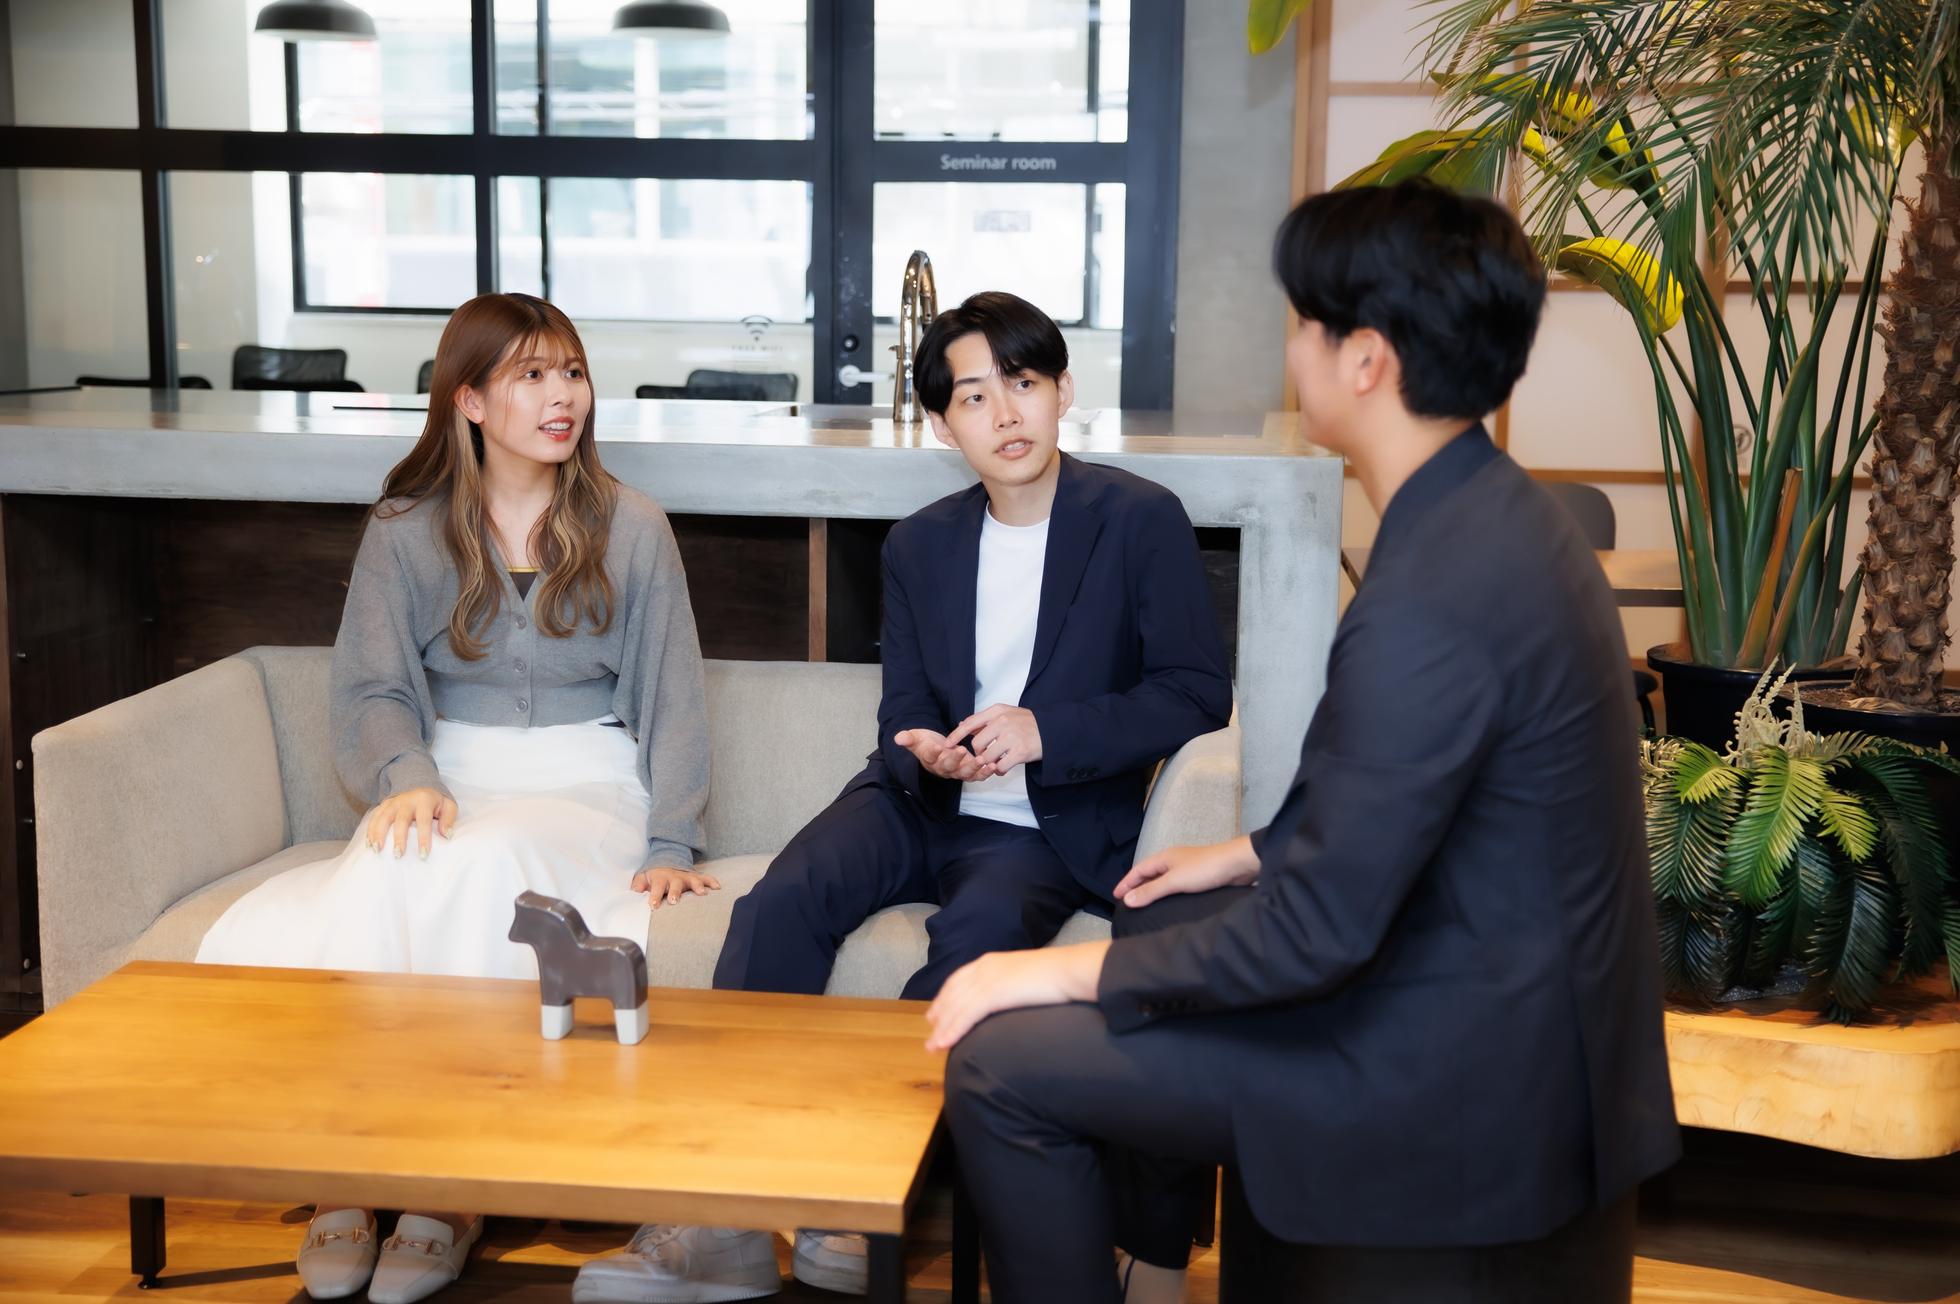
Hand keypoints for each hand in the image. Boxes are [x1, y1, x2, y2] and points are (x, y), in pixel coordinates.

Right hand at [366, 787, 456, 860]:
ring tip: (376, 850)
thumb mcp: (448, 805)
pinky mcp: (384, 805)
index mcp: (424, 800)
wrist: (419, 783)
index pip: (424, 821)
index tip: (423, 855)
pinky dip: (370, 830)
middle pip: (401, 820)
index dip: (423, 838)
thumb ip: (449, 819)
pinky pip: (375, 817)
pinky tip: (368, 844)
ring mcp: (393, 802)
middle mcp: (407, 800)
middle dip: (399, 838)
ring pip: (384, 817)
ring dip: (379, 834)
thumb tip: (446, 835)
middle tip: (398, 855)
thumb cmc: (435, 801)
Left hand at [631, 866, 721, 908]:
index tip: (653, 906)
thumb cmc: (654, 877)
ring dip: (697, 886)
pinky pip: (706, 878)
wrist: (667, 862)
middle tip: (674, 901)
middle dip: (675, 892)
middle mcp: (674, 877)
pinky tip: (718, 888)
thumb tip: (635, 892)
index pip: (657, 888)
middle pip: (675, 884)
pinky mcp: (696, 877)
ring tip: (702, 894)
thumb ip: (638, 885)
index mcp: (660, 878)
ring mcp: (687, 877)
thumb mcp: (643, 877)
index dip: (655, 896)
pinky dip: (712, 882)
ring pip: (693, 880)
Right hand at [893, 728, 993, 781]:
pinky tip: (993, 766)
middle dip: (955, 759)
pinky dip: (985, 772)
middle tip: (962, 750)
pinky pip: (977, 775)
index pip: (929, 756)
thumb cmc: (926, 743)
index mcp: (930, 760)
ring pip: (965, 773)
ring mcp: (957, 771)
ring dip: (974, 768)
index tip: (937, 747)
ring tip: (982, 760)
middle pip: (949, 766)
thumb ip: (909, 738)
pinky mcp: (969, 771)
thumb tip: (898, 737)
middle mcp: (943, 768)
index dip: (933, 753)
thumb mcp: (917, 738)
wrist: (937, 750)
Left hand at [925, 942, 1108, 1051]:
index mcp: (991, 961)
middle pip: (952, 994)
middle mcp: (984, 968)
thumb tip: (1007, 1000)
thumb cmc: (1057, 976)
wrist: (1070, 970)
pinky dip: (952, 1030)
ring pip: (956, 1007)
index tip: (936, 1013)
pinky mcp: (994, 993)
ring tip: (932, 1048)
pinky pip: (966, 1015)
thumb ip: (1010, 985)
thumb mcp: (1025, 977)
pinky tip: (944, 1044)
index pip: (958, 980)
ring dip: (942, 1029)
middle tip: (930, 1035)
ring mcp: (987, 979)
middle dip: (939, 1016)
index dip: (945, 997)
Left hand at [944, 704, 1042, 776]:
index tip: (946, 745)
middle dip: (979, 753)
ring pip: (988, 757)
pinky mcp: (1020, 752)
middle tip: (988, 755)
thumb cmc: (1027, 723)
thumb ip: (985, 720)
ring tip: (998, 762)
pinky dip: (1000, 771)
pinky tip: (1004, 768)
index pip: (970, 723)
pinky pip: (1000, 767)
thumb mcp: (1006, 714)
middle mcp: (1003, 722)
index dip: (956, 735)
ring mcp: (1012, 737)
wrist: (1052, 730)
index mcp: (997, 711)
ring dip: (990, 763)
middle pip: (977, 744)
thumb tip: (962, 725)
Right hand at [1112, 835, 1259, 908]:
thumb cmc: (1205, 869)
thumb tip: (1127, 900)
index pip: (1138, 870)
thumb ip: (1151, 891)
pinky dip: (1167, 894)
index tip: (1115, 896)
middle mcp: (1173, 860)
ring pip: (1163, 880)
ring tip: (1144, 905)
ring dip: (1152, 890)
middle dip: (1137, 886)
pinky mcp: (1199, 877)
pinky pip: (1175, 886)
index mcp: (1164, 857)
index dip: (1126, 883)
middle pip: (1149, 874)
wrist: (1238, 864)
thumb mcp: (1174, 881)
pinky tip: (1169, 904)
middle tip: (1127, 902)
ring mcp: (1186, 868)